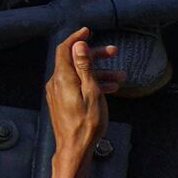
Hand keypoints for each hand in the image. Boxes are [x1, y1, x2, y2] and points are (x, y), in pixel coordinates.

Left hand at [43, 26, 109, 155]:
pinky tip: (109, 88)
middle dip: (94, 55)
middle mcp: (57, 82)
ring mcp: (58, 93)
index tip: (88, 31)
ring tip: (120, 76)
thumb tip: (78, 46)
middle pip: (74, 61)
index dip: (76, 38)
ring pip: (78, 74)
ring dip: (98, 72)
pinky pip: (77, 86)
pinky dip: (92, 83)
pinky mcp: (62, 102)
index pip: (65, 49)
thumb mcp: (91, 91)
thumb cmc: (87, 122)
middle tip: (114, 52)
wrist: (75, 147)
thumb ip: (84, 67)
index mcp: (63, 78)